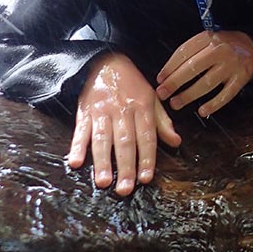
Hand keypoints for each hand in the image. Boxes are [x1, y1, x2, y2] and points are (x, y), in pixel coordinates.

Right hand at [68, 53, 180, 195]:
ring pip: (102, 139)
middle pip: (124, 142)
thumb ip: (162, 122)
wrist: (106, 61)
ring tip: (103, 182)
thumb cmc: (132, 85)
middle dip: (125, 166)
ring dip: (102, 161)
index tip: (146, 178)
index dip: (146, 158)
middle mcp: (122, 110)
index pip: (146, 136)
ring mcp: (101, 112)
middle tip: (125, 190)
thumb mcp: (152, 98)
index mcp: (142, 107)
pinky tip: (76, 162)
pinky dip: (77, 146)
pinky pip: (80, 131)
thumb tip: (176, 142)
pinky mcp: (84, 112)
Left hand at [156, 30, 252, 116]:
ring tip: (175, 103)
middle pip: (193, 68)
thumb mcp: (208, 39)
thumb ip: (191, 52)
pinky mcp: (241, 78)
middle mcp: (219, 50)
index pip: (184, 52)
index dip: (169, 67)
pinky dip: (214, 104)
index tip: (160, 79)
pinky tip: (202, 111)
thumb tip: (167, 74)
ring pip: (206, 83)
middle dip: (174, 83)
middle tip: (162, 94)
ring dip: (189, 95)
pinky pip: (226, 94)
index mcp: (208, 38)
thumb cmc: (224, 45)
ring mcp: (231, 65)